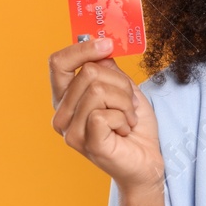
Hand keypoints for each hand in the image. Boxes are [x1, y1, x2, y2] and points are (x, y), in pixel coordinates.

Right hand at [48, 39, 164, 190]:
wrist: (146, 161)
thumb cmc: (133, 127)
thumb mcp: (124, 90)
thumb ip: (108, 70)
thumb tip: (99, 47)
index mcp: (66, 99)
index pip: (58, 63)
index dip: (82, 49)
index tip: (106, 44)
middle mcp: (62, 114)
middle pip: (87, 73)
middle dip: (120, 84)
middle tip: (128, 102)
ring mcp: (70, 131)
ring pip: (98, 91)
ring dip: (124, 102)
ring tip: (127, 118)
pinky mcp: (85, 143)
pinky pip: (104, 114)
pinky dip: (123, 117)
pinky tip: (124, 130)